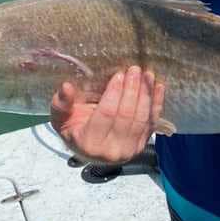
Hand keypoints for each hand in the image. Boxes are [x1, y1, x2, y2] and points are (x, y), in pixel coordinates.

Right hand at [50, 66, 165, 164]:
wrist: (90, 149)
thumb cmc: (74, 129)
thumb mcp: (61, 118)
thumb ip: (61, 104)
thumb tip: (66, 86)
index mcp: (89, 143)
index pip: (106, 114)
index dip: (114, 93)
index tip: (119, 74)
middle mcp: (112, 151)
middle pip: (126, 116)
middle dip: (132, 90)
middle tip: (134, 69)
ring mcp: (129, 149)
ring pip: (141, 119)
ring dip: (146, 94)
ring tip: (146, 74)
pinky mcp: (142, 145)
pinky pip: (151, 122)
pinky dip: (156, 103)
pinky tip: (158, 87)